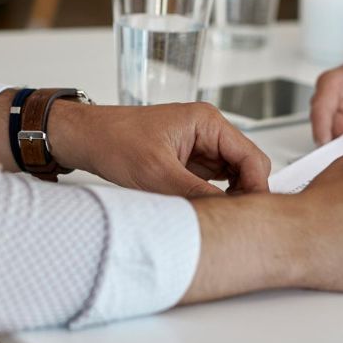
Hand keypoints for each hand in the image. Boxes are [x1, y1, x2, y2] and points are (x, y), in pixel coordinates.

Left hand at [52, 101, 271, 198]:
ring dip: (227, 198)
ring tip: (215, 218)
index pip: (251, 157)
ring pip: (232, 177)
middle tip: (232, 221)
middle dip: (243, 194)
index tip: (249, 215)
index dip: (256, 187)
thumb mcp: (157, 174)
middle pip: (246, 167)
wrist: (86, 138)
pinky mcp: (190, 160)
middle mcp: (208, 131)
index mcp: (207, 122)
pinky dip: (212, 198)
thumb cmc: (114, 140)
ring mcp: (200, 146)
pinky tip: (204, 212)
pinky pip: (214, 182)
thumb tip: (226, 215)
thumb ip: (196, 194)